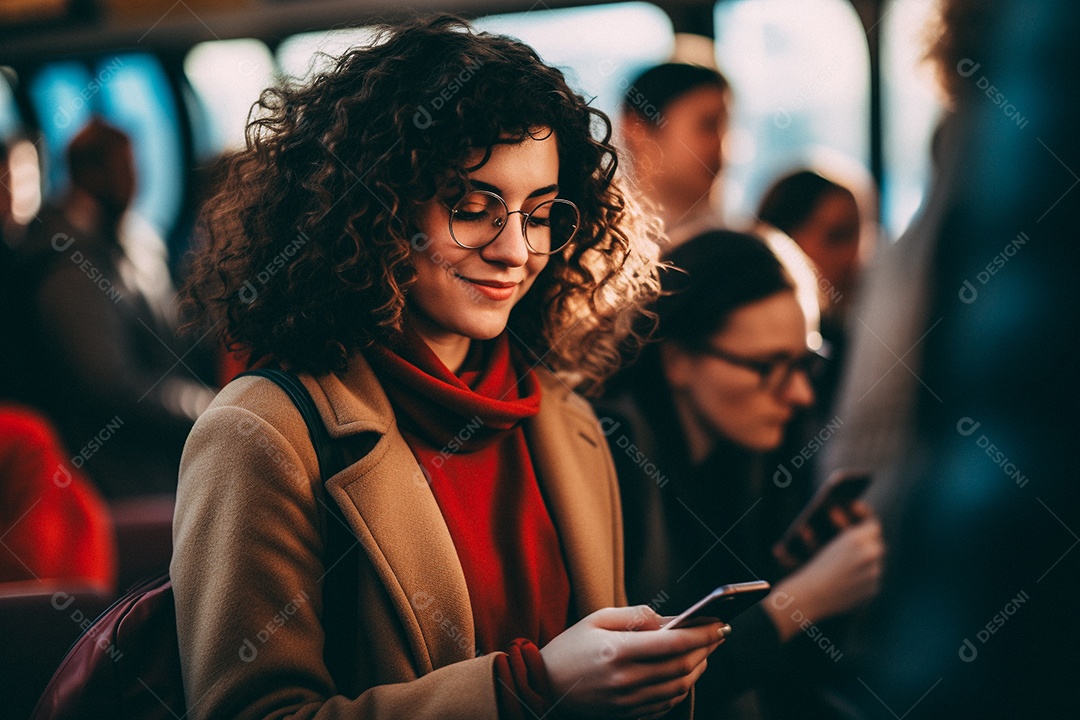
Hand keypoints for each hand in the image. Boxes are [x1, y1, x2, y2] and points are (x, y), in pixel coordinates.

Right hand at [539, 605, 725, 718]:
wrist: (543, 687)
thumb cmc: (568, 649)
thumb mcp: (596, 619)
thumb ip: (634, 615)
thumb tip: (667, 618)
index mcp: (617, 651)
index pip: (673, 642)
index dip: (701, 633)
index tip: (719, 624)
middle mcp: (626, 680)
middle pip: (681, 666)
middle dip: (706, 649)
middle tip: (717, 634)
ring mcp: (628, 702)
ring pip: (679, 688)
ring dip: (698, 668)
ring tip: (704, 652)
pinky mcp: (628, 715)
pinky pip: (666, 704)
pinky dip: (682, 688)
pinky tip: (684, 673)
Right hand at [765, 512, 883, 641]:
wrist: (812, 595)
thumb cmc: (813, 568)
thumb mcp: (830, 544)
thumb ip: (854, 536)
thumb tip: (869, 529)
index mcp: (856, 539)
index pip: (873, 524)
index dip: (866, 518)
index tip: (860, 516)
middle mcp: (869, 554)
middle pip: (877, 543)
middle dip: (867, 542)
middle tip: (856, 542)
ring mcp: (873, 573)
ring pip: (876, 562)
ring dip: (866, 560)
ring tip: (848, 562)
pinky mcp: (873, 589)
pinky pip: (872, 578)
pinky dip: (864, 577)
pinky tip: (849, 578)